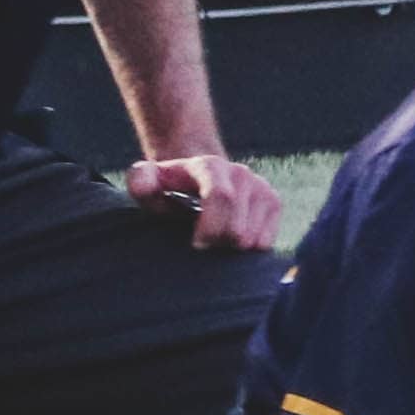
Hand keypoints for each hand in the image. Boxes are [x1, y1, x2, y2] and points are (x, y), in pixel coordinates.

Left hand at [122, 153, 283, 255]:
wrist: (195, 180)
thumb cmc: (167, 189)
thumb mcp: (147, 183)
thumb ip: (141, 181)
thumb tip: (146, 187)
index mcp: (211, 166)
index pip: (222, 196)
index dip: (211, 227)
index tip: (196, 244)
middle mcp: (241, 174)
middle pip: (238, 226)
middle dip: (219, 243)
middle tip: (202, 244)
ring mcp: (261, 187)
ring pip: (253, 237)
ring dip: (231, 248)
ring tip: (215, 240)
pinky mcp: (273, 203)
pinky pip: (265, 241)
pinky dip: (247, 248)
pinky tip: (230, 240)